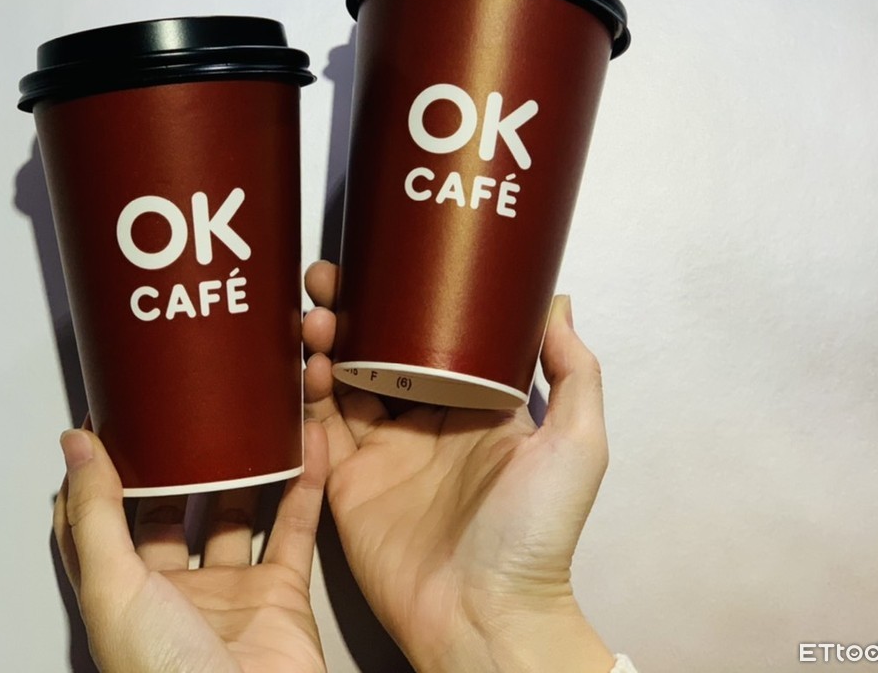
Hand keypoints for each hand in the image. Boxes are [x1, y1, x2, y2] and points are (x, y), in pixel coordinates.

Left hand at [53, 421, 328, 672]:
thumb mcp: (114, 588)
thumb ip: (96, 512)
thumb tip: (75, 447)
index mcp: (120, 595)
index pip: (98, 523)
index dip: (98, 474)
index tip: (108, 421)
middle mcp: (173, 594)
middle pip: (172, 514)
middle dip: (178, 465)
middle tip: (183, 413)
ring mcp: (229, 594)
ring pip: (237, 515)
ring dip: (243, 470)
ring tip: (243, 421)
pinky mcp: (281, 596)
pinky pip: (294, 528)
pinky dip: (302, 484)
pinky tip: (303, 448)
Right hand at [302, 261, 614, 672]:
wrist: (486, 615)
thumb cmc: (536, 534)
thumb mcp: (576, 444)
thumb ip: (572, 372)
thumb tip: (557, 299)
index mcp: (475, 407)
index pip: (433, 335)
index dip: (405, 298)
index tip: (383, 261)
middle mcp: (427, 423)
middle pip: (379, 350)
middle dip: (352, 311)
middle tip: (327, 279)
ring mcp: (384, 453)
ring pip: (342, 381)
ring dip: (324, 343)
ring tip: (313, 317)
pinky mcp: (349, 484)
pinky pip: (319, 430)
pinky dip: (304, 395)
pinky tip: (301, 365)